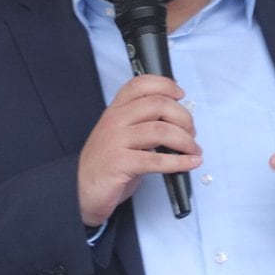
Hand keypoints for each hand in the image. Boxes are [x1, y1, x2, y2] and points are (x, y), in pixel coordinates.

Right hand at [78, 75, 201, 226]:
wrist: (80, 190)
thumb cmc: (106, 164)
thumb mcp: (121, 136)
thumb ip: (142, 124)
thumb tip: (177, 122)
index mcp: (116, 111)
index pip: (140, 85)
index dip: (164, 85)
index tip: (180, 94)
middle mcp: (115, 121)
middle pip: (158, 105)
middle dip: (183, 117)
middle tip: (192, 132)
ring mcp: (116, 141)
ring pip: (161, 131)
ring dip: (185, 140)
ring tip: (194, 150)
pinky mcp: (121, 163)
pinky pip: (157, 160)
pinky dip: (180, 162)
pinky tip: (190, 163)